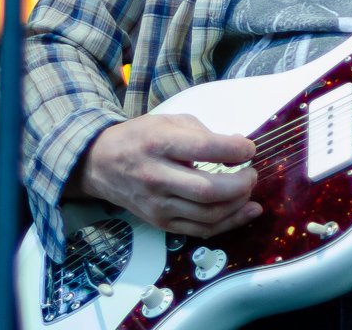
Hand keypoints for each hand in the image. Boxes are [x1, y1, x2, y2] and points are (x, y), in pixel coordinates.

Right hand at [71, 113, 260, 236]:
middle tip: (252, 173)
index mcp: (159, 144)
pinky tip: (247, 211)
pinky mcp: (160, 223)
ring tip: (248, 189)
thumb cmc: (141, 138)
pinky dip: (229, 222)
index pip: (205, 149)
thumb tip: (239, 147)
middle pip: (208, 190)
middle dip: (241, 184)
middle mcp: (156, 177)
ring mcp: (157, 205)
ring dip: (238, 204)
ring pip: (208, 214)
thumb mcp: (170, 122)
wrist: (100, 164)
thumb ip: (205, 133)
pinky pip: (200, 230)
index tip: (249, 149)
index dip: (236, 149)